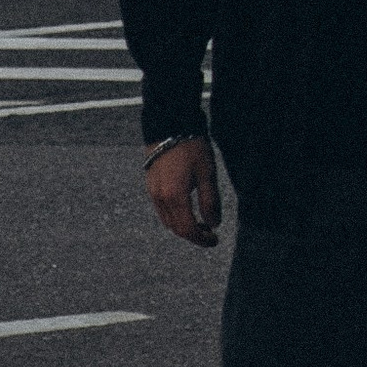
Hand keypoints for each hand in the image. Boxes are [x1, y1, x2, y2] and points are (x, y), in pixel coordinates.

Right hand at [147, 133, 221, 249]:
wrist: (169, 127)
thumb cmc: (191, 148)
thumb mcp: (207, 174)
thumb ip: (210, 202)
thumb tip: (214, 224)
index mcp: (175, 197)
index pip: (188, 229)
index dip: (202, 239)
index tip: (214, 240)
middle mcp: (160, 198)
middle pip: (176, 229)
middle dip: (194, 235)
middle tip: (210, 234)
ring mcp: (153, 193)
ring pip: (168, 221)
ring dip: (184, 227)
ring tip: (201, 222)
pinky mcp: (151, 186)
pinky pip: (162, 210)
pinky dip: (175, 217)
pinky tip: (187, 209)